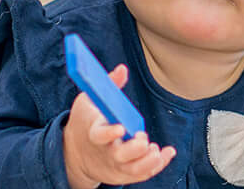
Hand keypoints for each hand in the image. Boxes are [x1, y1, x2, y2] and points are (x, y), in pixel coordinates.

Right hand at [63, 65, 175, 188]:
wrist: (76, 152)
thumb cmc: (86, 122)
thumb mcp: (88, 101)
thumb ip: (107, 85)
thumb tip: (122, 69)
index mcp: (94, 133)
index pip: (100, 135)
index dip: (109, 133)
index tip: (120, 128)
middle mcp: (106, 151)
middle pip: (120, 156)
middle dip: (134, 149)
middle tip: (143, 138)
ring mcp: (116, 165)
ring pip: (134, 170)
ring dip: (148, 161)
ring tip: (156, 149)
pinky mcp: (125, 173)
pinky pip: (143, 174)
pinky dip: (158, 164)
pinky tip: (167, 153)